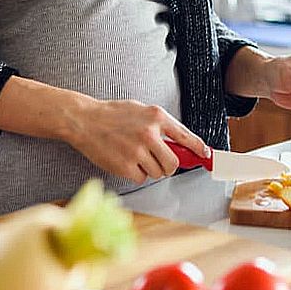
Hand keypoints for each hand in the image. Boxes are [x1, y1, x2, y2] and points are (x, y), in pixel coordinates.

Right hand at [64, 98, 209, 184]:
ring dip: (149, 169)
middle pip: (173, 164)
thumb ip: (159, 125)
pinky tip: (124, 161)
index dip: (199, 149)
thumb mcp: (139, 110)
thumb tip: (179, 143)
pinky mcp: (126, 166)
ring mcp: (138, 151)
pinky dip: (135, 174)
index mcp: (156, 116)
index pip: (186, 136)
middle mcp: (150, 134)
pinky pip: (141, 179)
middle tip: (157, 161)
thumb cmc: (111, 115)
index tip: (206, 156)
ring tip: (134, 156)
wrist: (84, 120)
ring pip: (157, 173)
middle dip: (167, 166)